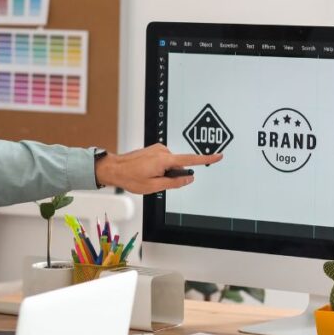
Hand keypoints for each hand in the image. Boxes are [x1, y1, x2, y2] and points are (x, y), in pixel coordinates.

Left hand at [95, 144, 222, 193]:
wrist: (115, 168)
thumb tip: (189, 179)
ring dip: (164, 172)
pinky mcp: (154, 149)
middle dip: (173, 175)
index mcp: (164, 159)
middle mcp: (163, 151)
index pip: (190, 160)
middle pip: (179, 166)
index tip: (218, 155)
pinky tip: (148, 171)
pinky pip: (164, 161)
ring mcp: (158, 149)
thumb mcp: (154, 186)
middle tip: (155, 181)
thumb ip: (174, 183)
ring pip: (171, 164)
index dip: (206, 159)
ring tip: (148, 176)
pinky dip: (160, 167)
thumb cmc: (130, 177)